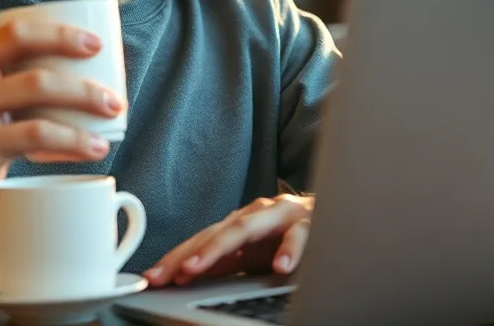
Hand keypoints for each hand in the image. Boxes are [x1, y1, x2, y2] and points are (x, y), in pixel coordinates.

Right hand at [0, 20, 125, 235]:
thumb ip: (8, 79)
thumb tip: (81, 66)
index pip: (15, 34)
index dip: (58, 34)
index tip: (95, 44)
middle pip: (34, 70)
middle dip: (83, 82)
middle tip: (115, 96)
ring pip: (38, 99)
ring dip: (84, 105)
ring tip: (112, 117)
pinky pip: (35, 136)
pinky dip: (72, 140)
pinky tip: (94, 147)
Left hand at [144, 194, 313, 286]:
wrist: (340, 214)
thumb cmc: (291, 237)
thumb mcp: (256, 252)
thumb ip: (226, 261)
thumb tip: (187, 274)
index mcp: (240, 224)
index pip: (201, 240)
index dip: (176, 258)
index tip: (153, 277)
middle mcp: (256, 214)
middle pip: (216, 232)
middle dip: (190, 253)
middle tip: (170, 274)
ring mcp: (282, 215)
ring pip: (248, 227)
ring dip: (220, 245)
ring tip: (199, 266)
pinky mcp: (311, 222)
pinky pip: (299, 235)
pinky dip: (290, 250)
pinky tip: (282, 267)